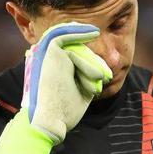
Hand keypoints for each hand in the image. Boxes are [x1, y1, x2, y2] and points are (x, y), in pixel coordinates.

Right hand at [0, 22, 111, 153]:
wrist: (49, 122)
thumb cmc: (64, 113)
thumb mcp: (82, 93)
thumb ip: (89, 79)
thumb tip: (104, 70)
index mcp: (52, 69)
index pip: (76, 58)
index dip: (92, 64)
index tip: (105, 76)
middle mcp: (47, 59)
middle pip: (78, 51)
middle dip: (94, 63)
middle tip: (106, 77)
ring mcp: (46, 54)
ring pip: (76, 48)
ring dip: (90, 62)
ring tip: (100, 77)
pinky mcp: (48, 51)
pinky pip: (63, 34)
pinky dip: (78, 31)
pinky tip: (93, 33)